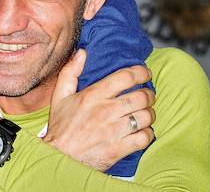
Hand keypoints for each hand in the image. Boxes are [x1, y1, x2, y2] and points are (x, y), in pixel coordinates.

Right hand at [43, 50, 155, 170]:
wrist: (60, 157)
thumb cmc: (61, 127)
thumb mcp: (60, 96)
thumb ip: (70, 72)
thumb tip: (82, 52)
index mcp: (93, 96)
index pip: (125, 77)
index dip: (140, 72)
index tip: (145, 72)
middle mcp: (106, 111)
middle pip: (141, 97)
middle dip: (149, 94)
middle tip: (147, 95)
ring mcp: (114, 131)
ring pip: (146, 117)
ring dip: (150, 113)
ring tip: (145, 113)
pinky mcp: (119, 149)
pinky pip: (144, 138)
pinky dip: (148, 134)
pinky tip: (142, 131)